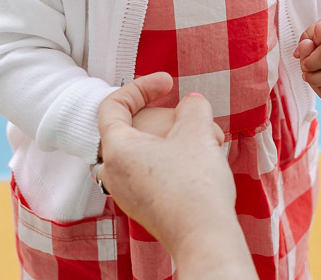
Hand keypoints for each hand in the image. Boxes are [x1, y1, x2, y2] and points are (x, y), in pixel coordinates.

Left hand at [97, 74, 233, 255]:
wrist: (205, 238)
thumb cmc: (195, 185)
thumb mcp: (198, 132)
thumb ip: (193, 107)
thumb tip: (192, 104)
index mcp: (116, 149)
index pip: (114, 104)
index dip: (141, 86)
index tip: (168, 82)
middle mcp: (113, 173)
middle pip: (133, 128)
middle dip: (168, 117)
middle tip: (195, 117)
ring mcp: (127, 193)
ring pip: (147, 151)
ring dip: (176, 139)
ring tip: (208, 140)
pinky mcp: (143, 207)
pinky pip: (152, 171)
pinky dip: (175, 159)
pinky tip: (204, 163)